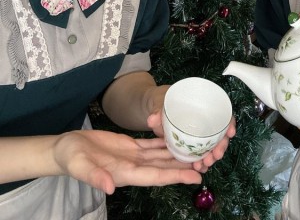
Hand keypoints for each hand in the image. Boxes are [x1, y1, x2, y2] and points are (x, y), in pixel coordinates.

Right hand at [53, 129, 202, 193]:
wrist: (64, 149)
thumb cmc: (70, 157)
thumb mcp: (79, 165)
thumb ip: (94, 177)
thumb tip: (110, 188)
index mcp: (125, 173)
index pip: (156, 176)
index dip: (176, 176)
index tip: (196, 177)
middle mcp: (134, 167)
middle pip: (164, 167)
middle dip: (185, 166)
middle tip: (208, 161)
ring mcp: (133, 157)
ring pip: (161, 156)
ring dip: (179, 154)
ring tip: (199, 150)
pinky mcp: (130, 147)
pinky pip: (152, 145)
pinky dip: (166, 143)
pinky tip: (178, 138)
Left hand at [146, 88, 235, 171]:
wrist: (155, 108)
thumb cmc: (162, 100)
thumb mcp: (161, 102)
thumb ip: (157, 111)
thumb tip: (152, 119)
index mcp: (202, 105)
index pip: (222, 112)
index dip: (229, 122)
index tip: (230, 133)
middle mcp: (205, 119)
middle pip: (220, 132)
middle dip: (220, 145)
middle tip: (214, 156)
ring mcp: (199, 133)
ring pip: (213, 145)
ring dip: (212, 156)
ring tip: (205, 165)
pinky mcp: (192, 144)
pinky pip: (202, 153)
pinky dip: (203, 161)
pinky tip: (200, 168)